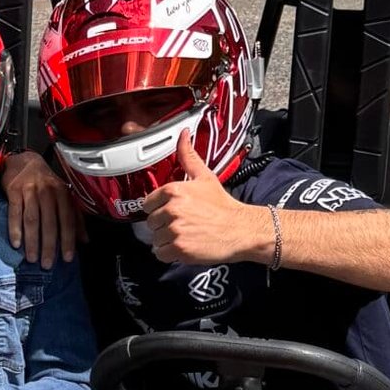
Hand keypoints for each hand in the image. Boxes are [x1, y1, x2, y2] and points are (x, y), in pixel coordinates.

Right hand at [1, 147, 77, 266]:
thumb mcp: (64, 195)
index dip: (68, 240)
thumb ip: (75, 217)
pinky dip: (15, 229)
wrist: (24, 160)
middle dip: (49, 246)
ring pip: (32, 220)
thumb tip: (84, 240)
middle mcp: (48, 191)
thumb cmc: (46, 182)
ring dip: (32, 241)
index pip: (68, 220)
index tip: (67, 258)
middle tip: (47, 264)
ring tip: (32, 258)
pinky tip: (16, 244)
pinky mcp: (14, 191)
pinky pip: (15, 213)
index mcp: (63, 193)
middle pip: (49, 223)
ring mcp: (30, 190)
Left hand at [138, 131, 267, 267]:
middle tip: (183, 224)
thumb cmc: (223, 205)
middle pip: (151, 222)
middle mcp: (172, 209)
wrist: (241, 229)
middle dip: (164, 225)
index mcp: (174, 190)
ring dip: (167, 240)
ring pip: (155, 238)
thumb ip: (188, 157)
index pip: (148, 203)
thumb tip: (182, 135)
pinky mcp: (179, 249)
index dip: (159, 209)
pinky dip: (169, 254)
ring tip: (186, 235)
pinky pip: (160, 253)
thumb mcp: (205, 177)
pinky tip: (184, 246)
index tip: (173, 211)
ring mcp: (175, 230)